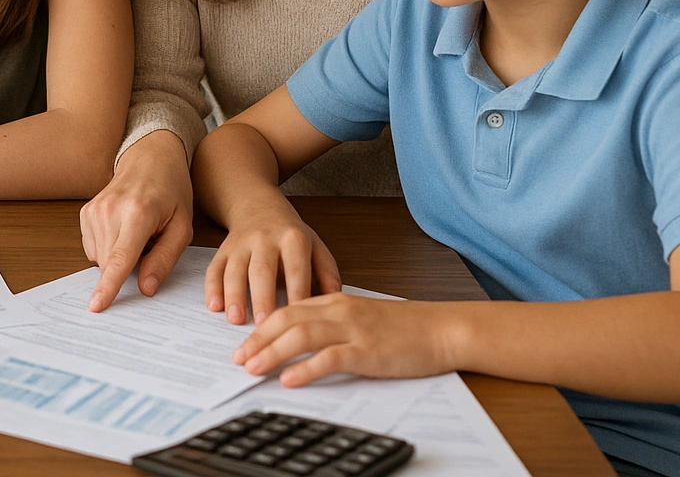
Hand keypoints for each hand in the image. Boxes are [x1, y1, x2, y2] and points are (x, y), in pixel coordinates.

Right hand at [80, 131, 193, 311]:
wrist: (150, 159)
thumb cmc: (171, 192)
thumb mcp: (182, 227)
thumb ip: (164, 259)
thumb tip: (146, 288)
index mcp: (138, 213)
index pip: (120, 258)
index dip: (108, 285)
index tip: (96, 305)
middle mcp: (110, 210)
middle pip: (109, 263)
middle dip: (128, 266)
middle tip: (149, 243)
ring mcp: (94, 210)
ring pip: (99, 258)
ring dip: (118, 256)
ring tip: (136, 232)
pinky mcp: (85, 213)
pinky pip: (93, 248)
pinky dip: (108, 247)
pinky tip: (122, 230)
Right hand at [205, 198, 339, 323]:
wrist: (258, 205)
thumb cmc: (291, 234)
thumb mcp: (316, 245)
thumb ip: (327, 271)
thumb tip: (336, 298)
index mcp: (293, 238)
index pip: (296, 269)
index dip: (297, 294)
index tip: (298, 320)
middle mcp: (265, 238)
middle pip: (262, 270)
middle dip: (262, 298)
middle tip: (263, 325)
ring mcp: (241, 243)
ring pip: (235, 269)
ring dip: (234, 294)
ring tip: (235, 319)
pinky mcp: (223, 249)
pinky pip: (215, 268)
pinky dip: (212, 287)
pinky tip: (214, 306)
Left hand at [232, 294, 460, 386]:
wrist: (442, 329)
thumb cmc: (404, 327)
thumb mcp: (361, 316)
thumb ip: (333, 321)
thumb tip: (302, 337)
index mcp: (335, 300)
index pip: (288, 309)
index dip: (261, 326)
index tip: (243, 343)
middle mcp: (339, 311)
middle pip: (286, 319)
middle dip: (257, 339)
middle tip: (237, 358)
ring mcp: (353, 329)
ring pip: (301, 336)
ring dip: (272, 352)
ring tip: (253, 368)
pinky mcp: (368, 351)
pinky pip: (330, 358)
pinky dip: (306, 369)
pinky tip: (290, 379)